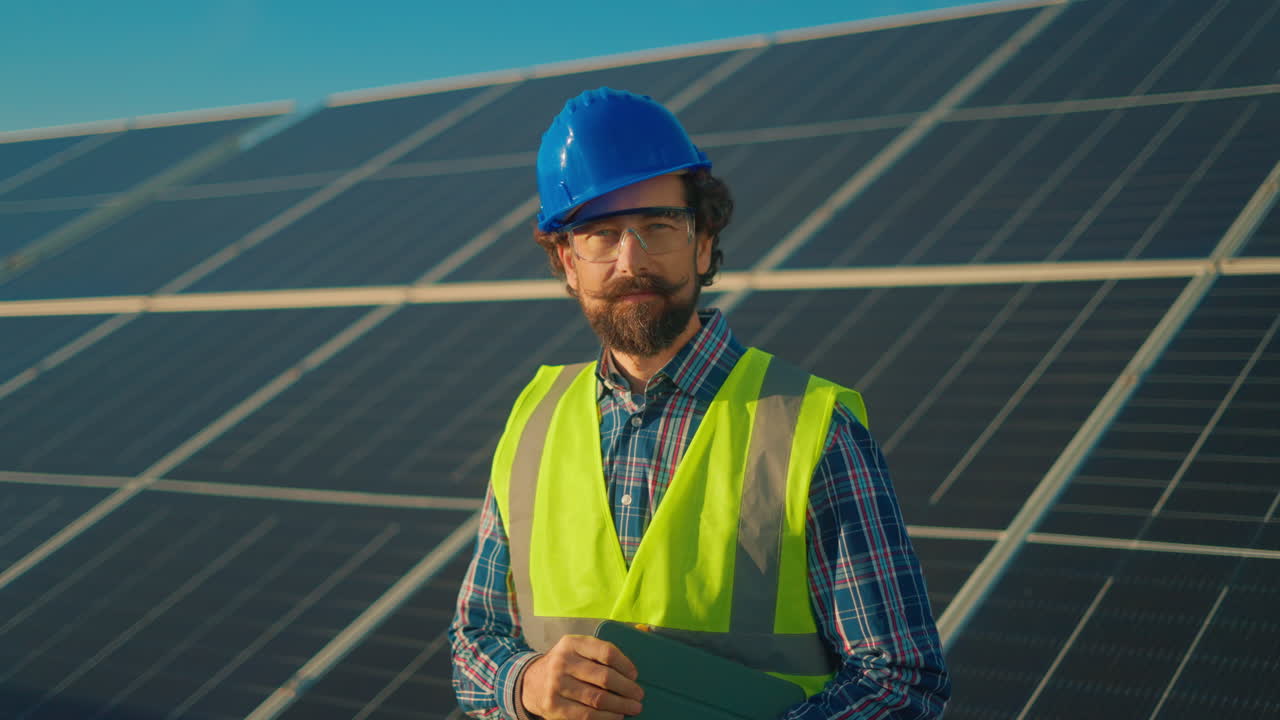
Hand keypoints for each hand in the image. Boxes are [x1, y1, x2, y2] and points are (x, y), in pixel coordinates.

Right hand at [520, 634, 644, 718]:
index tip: (634, 674)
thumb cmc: (564, 665)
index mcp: (572, 643)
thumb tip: (630, 673)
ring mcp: (556, 685)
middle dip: (627, 688)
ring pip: (597, 698)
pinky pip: (586, 715)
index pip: (605, 652)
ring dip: (620, 705)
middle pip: (604, 677)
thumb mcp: (575, 650)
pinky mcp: (554, 707)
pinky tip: (616, 716)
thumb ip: (598, 654)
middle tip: (638, 695)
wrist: (530, 681)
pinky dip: (606, 718)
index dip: (625, 664)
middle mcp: (562, 662)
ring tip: (632, 707)